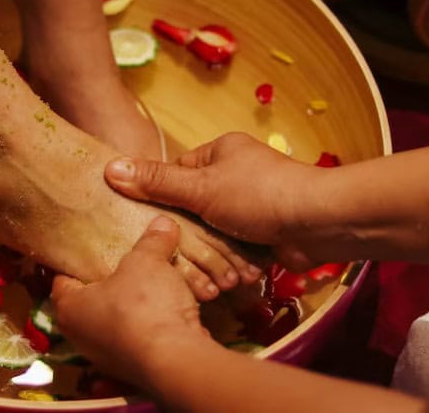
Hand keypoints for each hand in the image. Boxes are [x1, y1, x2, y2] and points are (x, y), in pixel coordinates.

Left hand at [51, 216, 210, 382]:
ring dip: (134, 305)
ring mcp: (107, 358)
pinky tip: (168, 309)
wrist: (174, 360)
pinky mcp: (134, 369)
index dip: (77, 261)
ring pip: (117, 322)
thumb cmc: (143, 304)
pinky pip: (140, 338)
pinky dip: (151, 324)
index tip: (90, 247)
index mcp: (69, 308)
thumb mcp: (147, 261)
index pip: (63, 279)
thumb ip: (152, 241)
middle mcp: (81, 337)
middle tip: (125, 261)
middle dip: (110, 282)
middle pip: (92, 301)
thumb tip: (163, 222)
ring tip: (153, 283)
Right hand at [103, 133, 332, 266]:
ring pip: (214, 232)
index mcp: (220, 152)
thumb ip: (157, 182)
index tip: (147, 221)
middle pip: (194, 207)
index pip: (176, 173)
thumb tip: (109, 168)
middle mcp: (235, 175)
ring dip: (213, 252)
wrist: (319, 223)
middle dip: (191, 232)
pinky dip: (233, 261)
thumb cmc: (259, 195)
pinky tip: (226, 276)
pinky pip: (235, 248)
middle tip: (173, 252)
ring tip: (204, 269)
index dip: (161, 197)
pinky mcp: (263, 233)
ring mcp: (250, 206)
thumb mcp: (201, 187)